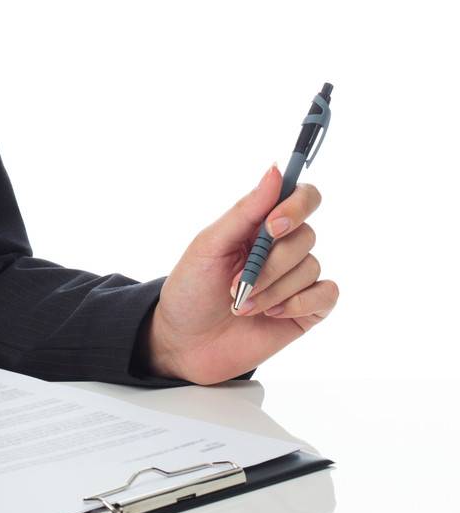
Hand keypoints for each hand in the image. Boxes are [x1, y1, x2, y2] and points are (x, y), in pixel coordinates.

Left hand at [144, 163, 339, 384]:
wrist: (185, 343)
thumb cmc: (191, 289)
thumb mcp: (210, 245)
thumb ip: (245, 210)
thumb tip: (276, 169)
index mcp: (258, 225)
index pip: (301, 197)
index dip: (296, 206)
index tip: (272, 226)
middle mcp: (282, 247)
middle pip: (306, 235)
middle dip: (269, 263)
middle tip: (235, 284)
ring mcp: (296, 278)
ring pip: (310, 267)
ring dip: (272, 289)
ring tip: (241, 305)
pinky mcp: (307, 309)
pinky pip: (326, 294)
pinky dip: (298, 303)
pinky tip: (272, 315)